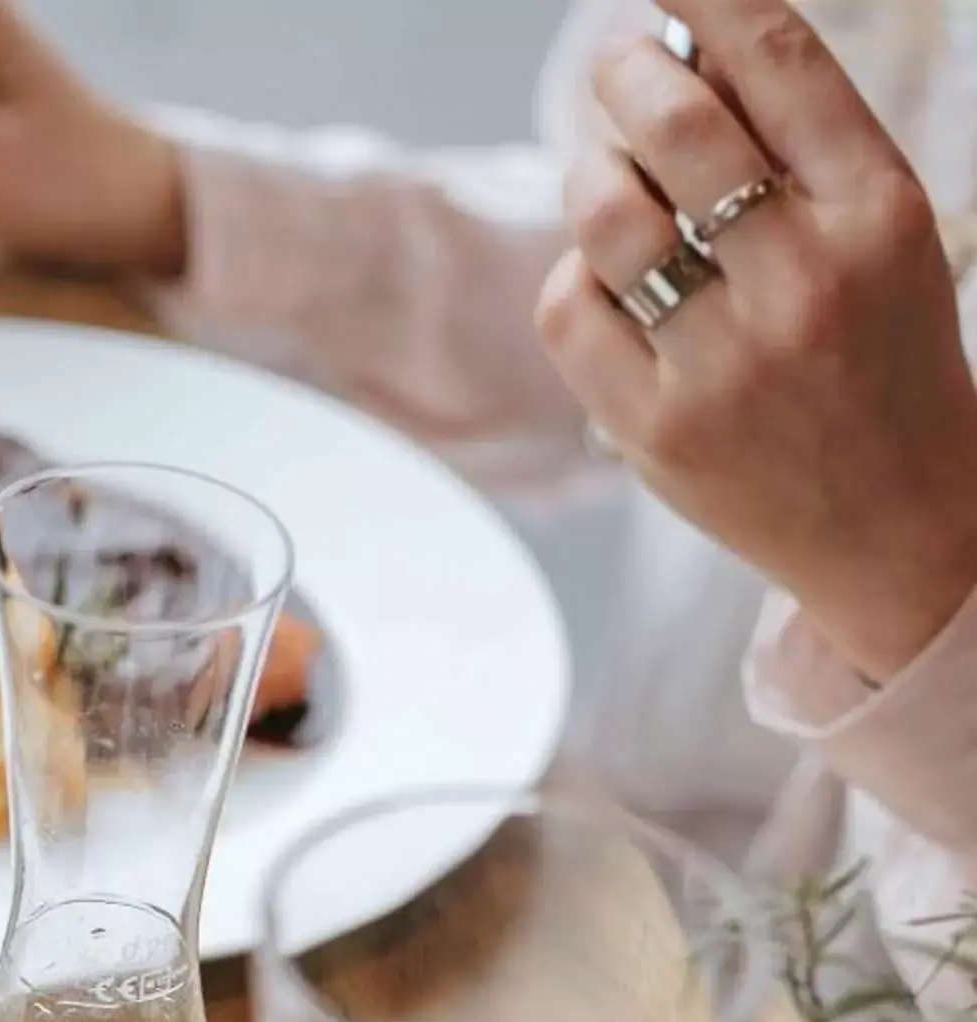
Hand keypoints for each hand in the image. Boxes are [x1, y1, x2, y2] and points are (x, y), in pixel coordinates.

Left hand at [537, 0, 976, 680]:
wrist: (898, 520)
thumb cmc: (880, 357)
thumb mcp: (881, 237)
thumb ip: (797, 150)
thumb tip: (689, 54)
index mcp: (878, 212)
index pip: (783, 65)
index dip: (710, 0)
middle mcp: (804, 279)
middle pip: (678, 129)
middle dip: (629, 72)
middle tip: (617, 61)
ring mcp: (724, 359)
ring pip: (607, 214)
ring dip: (591, 172)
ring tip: (609, 171)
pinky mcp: (655, 426)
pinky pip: (573, 308)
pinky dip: (577, 276)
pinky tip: (609, 280)